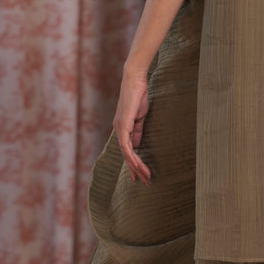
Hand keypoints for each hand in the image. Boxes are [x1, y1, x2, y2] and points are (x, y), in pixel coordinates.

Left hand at [113, 67, 150, 184]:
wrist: (135, 80)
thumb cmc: (138, 96)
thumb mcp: (139, 117)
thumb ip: (137, 130)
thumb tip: (137, 145)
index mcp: (122, 128)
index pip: (128, 150)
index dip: (134, 163)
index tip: (141, 174)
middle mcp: (118, 129)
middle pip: (126, 155)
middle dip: (135, 170)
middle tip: (143, 182)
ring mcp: (119, 128)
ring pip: (126, 153)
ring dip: (136, 166)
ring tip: (145, 177)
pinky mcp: (122, 125)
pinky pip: (126, 145)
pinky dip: (132, 156)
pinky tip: (138, 165)